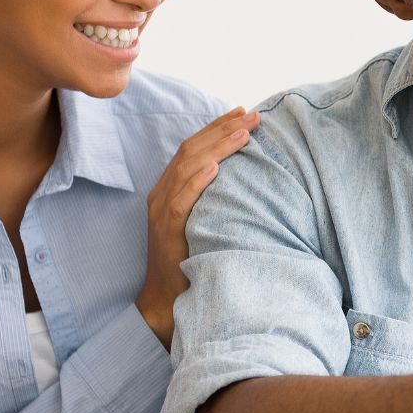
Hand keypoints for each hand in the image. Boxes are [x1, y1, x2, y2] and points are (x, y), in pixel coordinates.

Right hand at [135, 107, 260, 344]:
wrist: (165, 299)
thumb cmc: (190, 260)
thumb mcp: (203, 222)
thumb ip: (214, 198)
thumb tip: (244, 178)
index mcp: (169, 189)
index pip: (193, 148)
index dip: (217, 128)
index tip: (242, 113)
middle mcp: (162, 193)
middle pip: (191, 150)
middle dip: (222, 129)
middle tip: (251, 114)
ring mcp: (161, 211)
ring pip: (187, 168)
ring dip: (217, 147)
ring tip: (242, 132)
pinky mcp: (165, 230)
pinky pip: (180, 200)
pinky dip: (197, 181)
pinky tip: (216, 167)